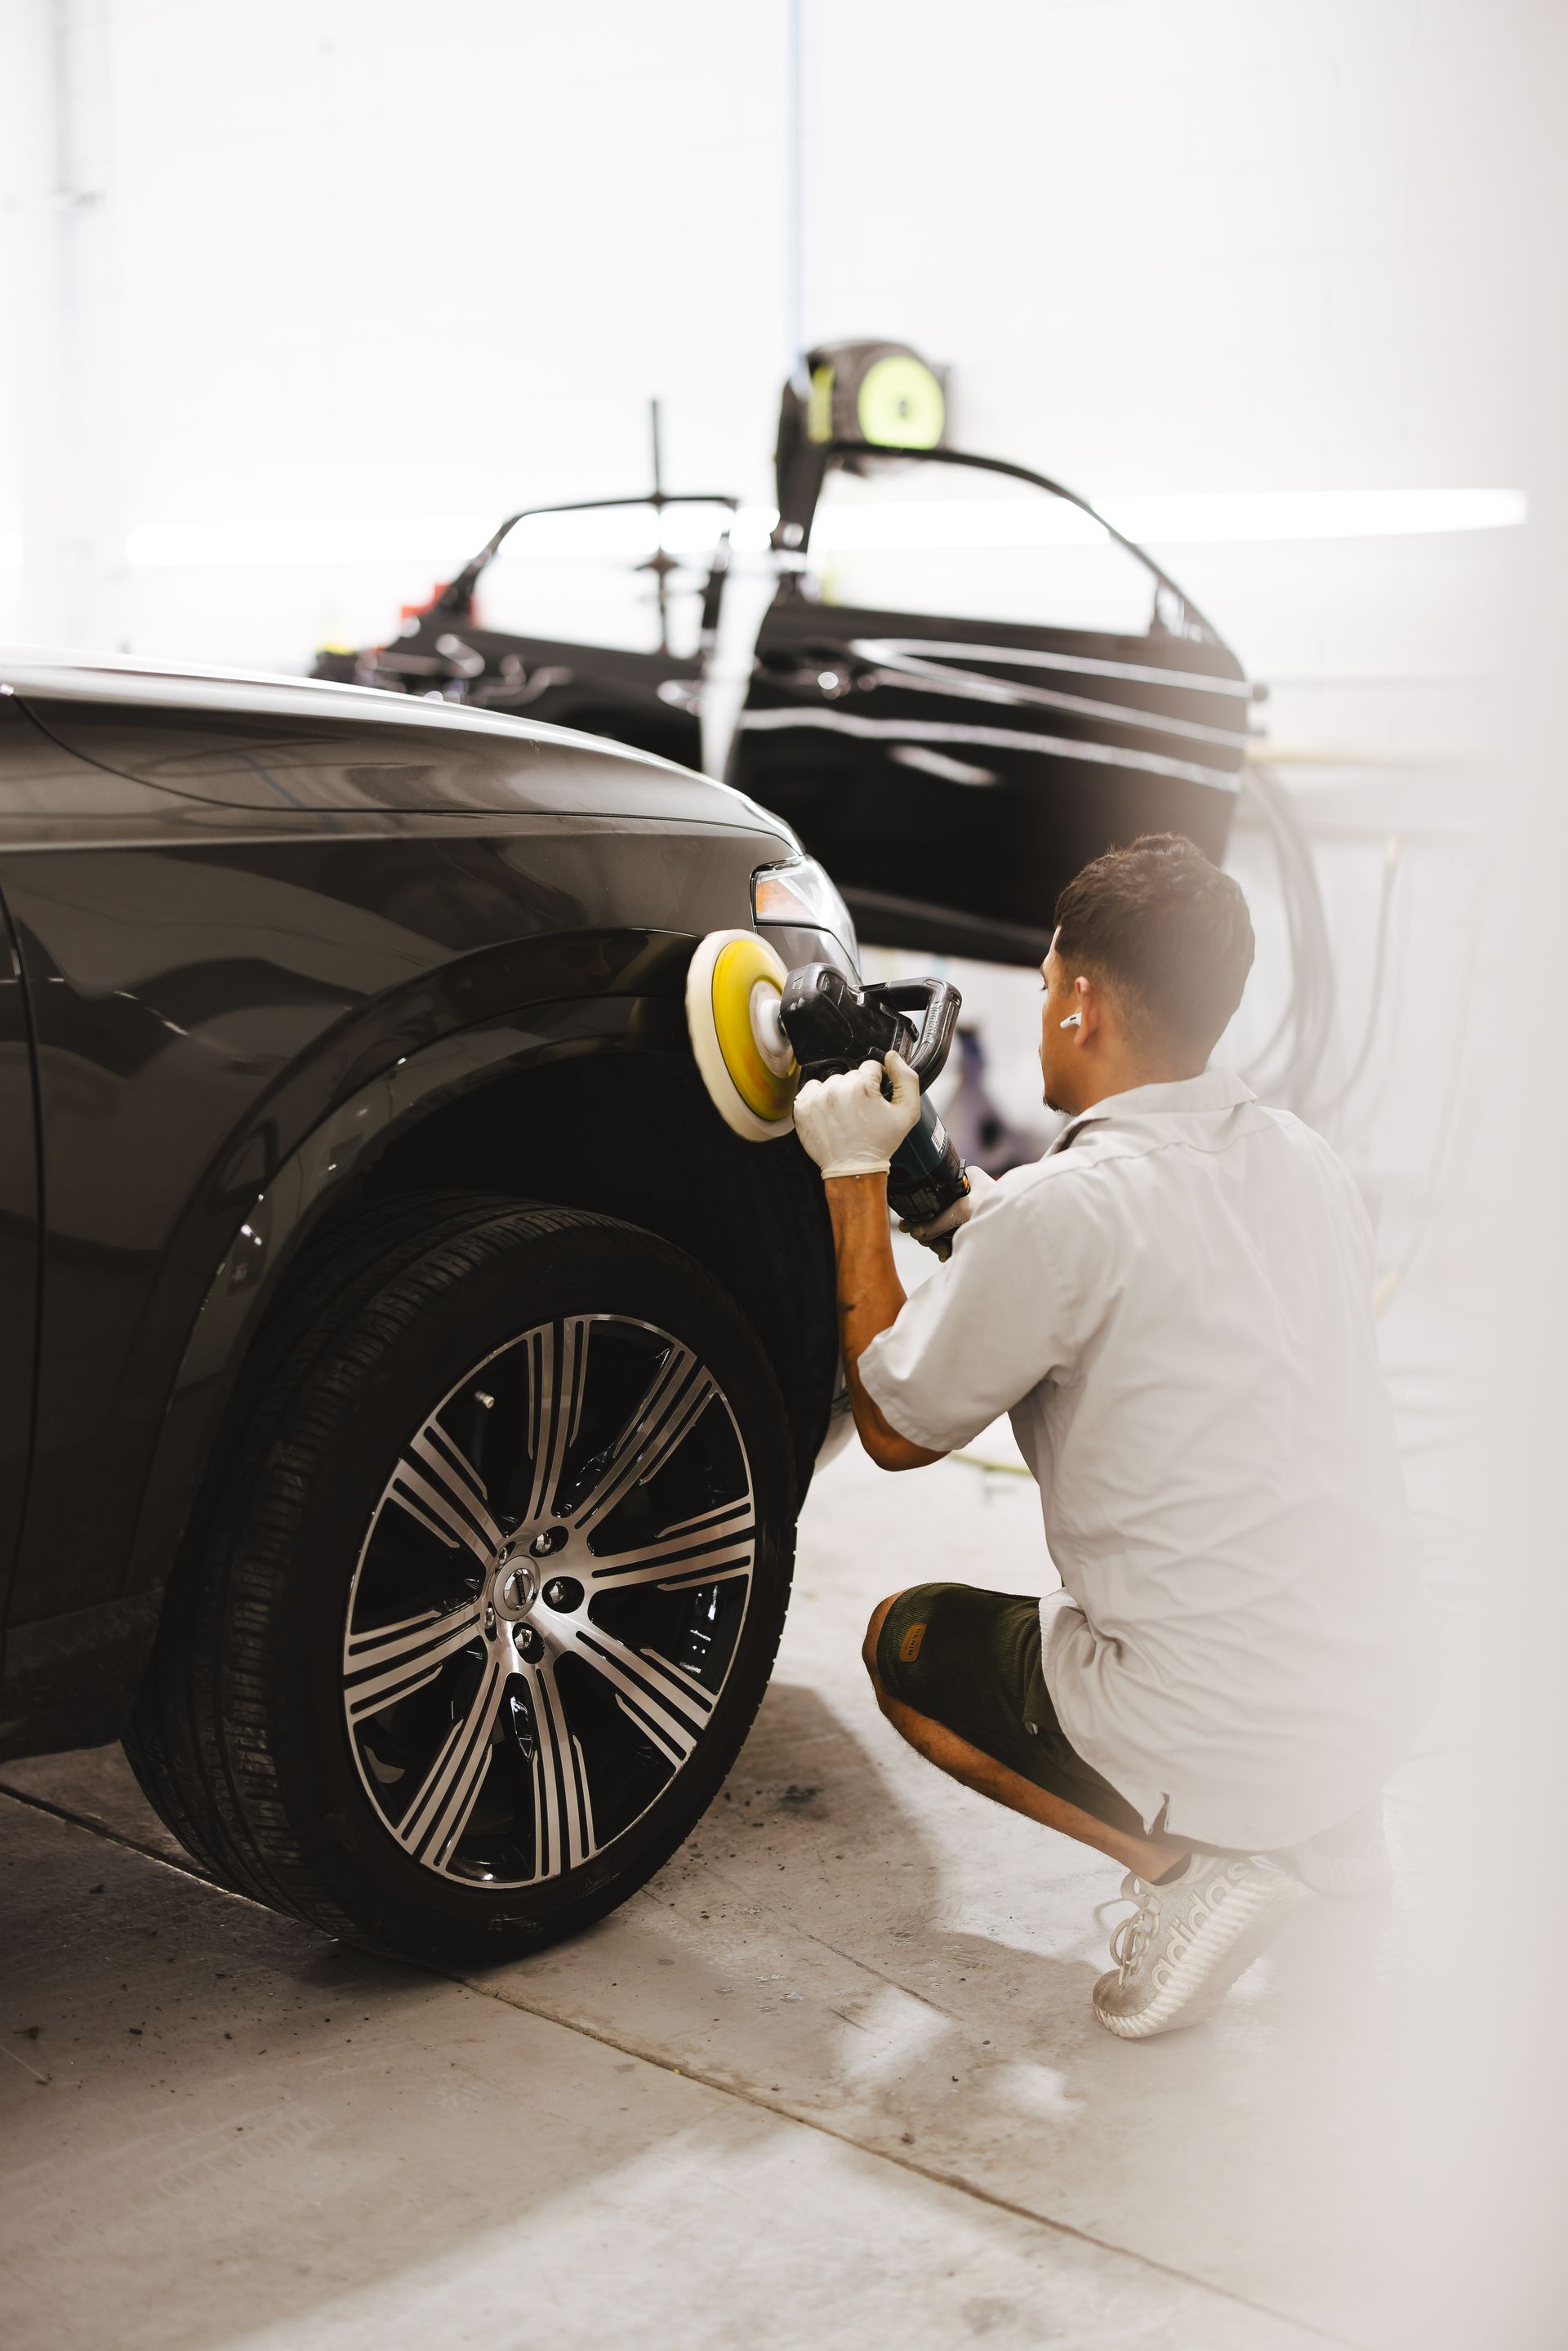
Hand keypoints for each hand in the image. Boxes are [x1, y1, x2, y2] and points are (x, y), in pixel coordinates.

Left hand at [793, 1051, 920, 1178]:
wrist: (853, 1169)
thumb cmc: (880, 1143)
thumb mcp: (908, 1112)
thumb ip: (906, 1079)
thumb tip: (892, 1057)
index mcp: (861, 1086)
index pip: (871, 1066)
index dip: (876, 1082)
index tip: (874, 1099)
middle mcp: (836, 1089)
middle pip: (850, 1074)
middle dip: (858, 1088)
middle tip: (861, 1111)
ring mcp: (816, 1098)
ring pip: (832, 1081)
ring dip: (838, 1093)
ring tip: (846, 1115)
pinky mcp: (802, 1107)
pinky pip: (811, 1089)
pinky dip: (820, 1099)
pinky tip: (830, 1114)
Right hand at [899, 1164, 996, 1250]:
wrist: (1026, 1227)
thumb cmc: (1002, 1209)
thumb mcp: (963, 1211)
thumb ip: (937, 1221)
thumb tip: (914, 1232)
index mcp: (965, 1177)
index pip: (933, 1192)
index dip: (920, 1210)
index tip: (909, 1225)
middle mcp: (967, 1191)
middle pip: (935, 1212)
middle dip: (930, 1232)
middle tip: (928, 1244)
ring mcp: (970, 1209)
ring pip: (942, 1226)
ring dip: (938, 1242)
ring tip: (942, 1253)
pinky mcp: (973, 1226)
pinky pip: (952, 1236)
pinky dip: (948, 1247)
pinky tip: (947, 1255)